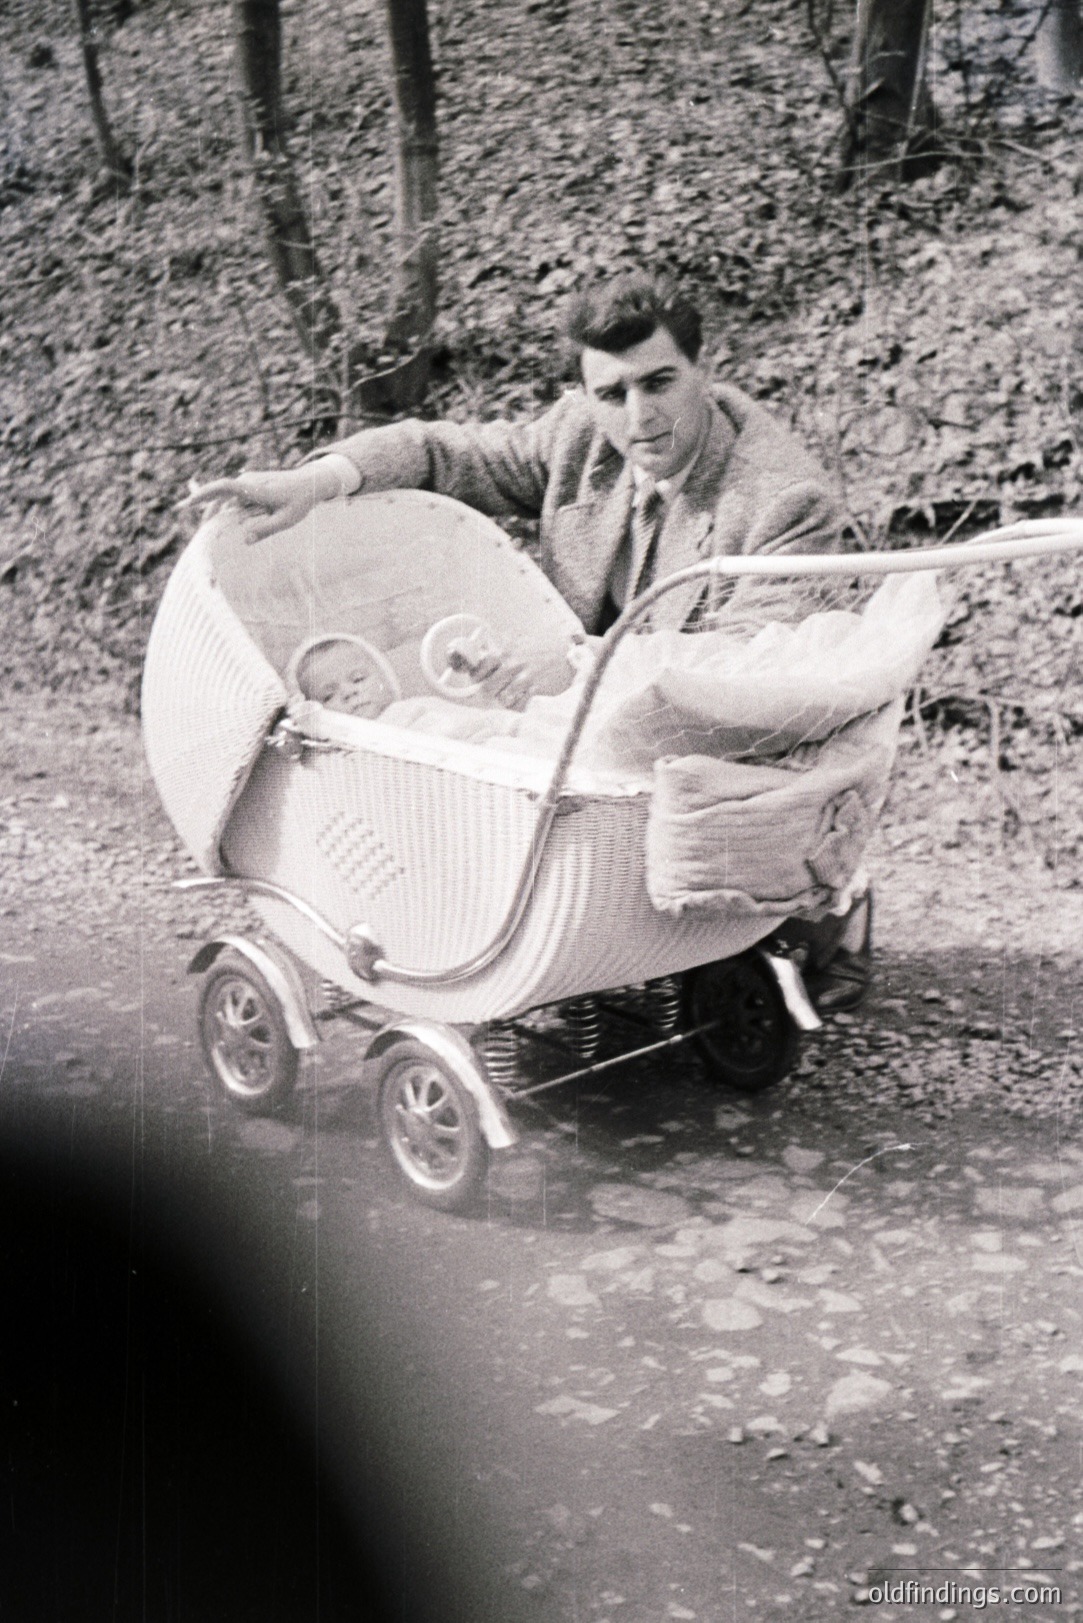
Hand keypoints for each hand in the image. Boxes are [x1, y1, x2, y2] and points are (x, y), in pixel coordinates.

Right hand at [178, 466, 333, 544]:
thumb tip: (245, 540)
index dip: (206, 493)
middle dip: (199, 500)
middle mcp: (248, 482)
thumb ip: (266, 530)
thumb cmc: (299, 503)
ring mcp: (248, 482)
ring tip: (195, 518)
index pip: (225, 487)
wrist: (309, 483)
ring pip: (224, 494)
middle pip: (219, 492)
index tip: (190, 500)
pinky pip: (231, 494)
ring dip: (210, 506)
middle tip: (179, 508)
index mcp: (256, 490)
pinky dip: (220, 504)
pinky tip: (210, 513)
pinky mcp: (250, 485)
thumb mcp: (286, 520)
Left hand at [461, 645, 577, 710]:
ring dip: (506, 699)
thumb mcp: (519, 643)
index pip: (479, 668)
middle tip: (497, 691)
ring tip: (513, 694)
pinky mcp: (537, 690)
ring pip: (503, 699)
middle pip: (488, 688)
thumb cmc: (541, 650)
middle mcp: (514, 665)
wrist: (568, 655)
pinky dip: (520, 704)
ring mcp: (526, 679)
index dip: (477, 677)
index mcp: (506, 652)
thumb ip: (499, 650)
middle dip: (491, 692)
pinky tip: (525, 697)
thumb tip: (478, 656)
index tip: (479, 681)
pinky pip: (519, 705)